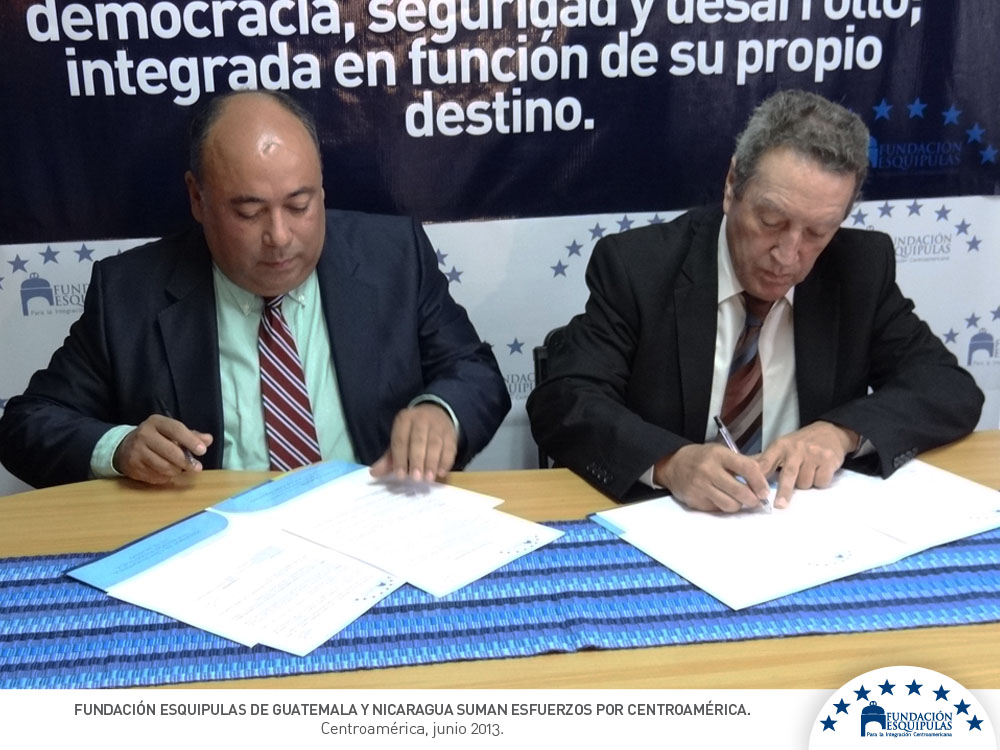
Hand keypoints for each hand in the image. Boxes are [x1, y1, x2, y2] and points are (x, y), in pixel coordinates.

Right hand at [113, 414, 212, 483]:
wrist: (124, 447)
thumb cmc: (155, 438)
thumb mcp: (170, 431)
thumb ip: (191, 435)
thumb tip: (208, 440)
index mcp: (156, 422)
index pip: (176, 429)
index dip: (190, 441)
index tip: (202, 451)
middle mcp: (144, 434)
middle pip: (170, 451)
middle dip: (186, 461)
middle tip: (197, 467)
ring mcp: (136, 451)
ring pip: (164, 466)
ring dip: (176, 471)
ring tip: (180, 469)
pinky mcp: (133, 467)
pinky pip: (156, 476)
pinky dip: (166, 477)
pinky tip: (166, 472)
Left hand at [370, 403, 457, 481]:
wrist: (436, 413)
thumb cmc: (413, 432)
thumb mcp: (399, 440)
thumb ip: (388, 458)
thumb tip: (374, 473)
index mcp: (404, 420)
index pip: (400, 440)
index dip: (400, 458)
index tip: (400, 475)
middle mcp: (421, 419)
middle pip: (419, 441)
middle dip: (417, 460)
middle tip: (416, 478)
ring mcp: (438, 425)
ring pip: (435, 444)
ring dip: (432, 462)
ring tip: (429, 478)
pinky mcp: (451, 433)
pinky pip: (450, 447)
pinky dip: (446, 461)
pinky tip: (442, 472)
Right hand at [653, 442, 770, 512]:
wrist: (673, 466)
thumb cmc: (702, 458)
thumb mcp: (720, 452)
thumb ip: (742, 463)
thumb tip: (766, 475)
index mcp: (718, 454)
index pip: (747, 468)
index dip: (760, 482)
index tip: (765, 491)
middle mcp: (708, 470)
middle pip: (740, 491)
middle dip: (753, 500)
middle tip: (756, 500)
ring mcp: (700, 487)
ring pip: (730, 505)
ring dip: (738, 505)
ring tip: (737, 500)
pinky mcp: (695, 501)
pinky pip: (717, 510)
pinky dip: (722, 506)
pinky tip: (720, 498)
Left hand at [756, 421, 857, 507]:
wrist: (830, 431)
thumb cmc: (801, 443)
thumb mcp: (782, 446)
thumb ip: (767, 461)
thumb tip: (746, 476)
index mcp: (780, 446)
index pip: (766, 462)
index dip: (760, 477)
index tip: (756, 492)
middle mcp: (796, 448)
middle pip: (788, 474)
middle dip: (783, 492)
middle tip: (779, 505)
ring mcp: (813, 454)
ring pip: (805, 482)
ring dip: (805, 484)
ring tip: (808, 472)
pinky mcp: (828, 460)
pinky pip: (821, 482)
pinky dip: (820, 482)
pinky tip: (820, 471)